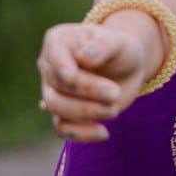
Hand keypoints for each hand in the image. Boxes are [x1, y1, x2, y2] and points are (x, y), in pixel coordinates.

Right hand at [36, 20, 149, 141]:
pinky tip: (104, 132)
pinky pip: (61, 128)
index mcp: (57, 41)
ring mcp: (52, 89)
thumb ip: (103, 46)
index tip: (86, 83)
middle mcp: (49, 65)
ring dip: (86, 113)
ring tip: (114, 110)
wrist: (127, 68)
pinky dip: (81, 134)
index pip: (57, 63)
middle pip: (57, 87)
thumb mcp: (119, 42)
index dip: (72, 77)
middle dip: (88, 94)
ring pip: (56, 108)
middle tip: (116, 93)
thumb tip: (83, 57)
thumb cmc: (120, 50)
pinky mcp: (62, 112)